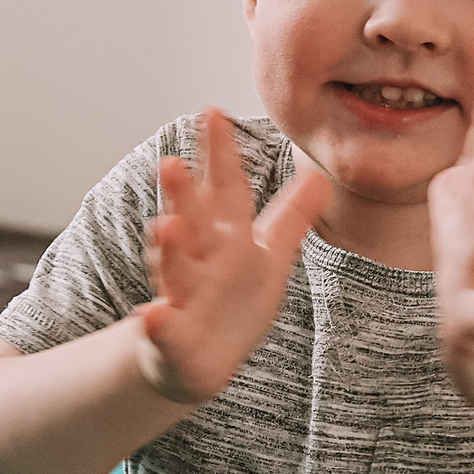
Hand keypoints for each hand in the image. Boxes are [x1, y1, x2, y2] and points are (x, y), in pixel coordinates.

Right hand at [135, 109, 330, 404]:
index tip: (212, 112)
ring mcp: (181, 296)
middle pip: (192, 221)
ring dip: (169, 250)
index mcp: (223, 237)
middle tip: (171, 162)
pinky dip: (157, 324)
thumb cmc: (231, 302)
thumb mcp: (267, 258)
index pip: (224, 190)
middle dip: (183, 194)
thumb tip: (320, 174)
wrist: (195, 361)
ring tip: (164, 227)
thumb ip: (290, 218)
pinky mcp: (170, 336)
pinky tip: (152, 316)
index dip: (220, 155)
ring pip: (174, 270)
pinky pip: (162, 330)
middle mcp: (198, 259)